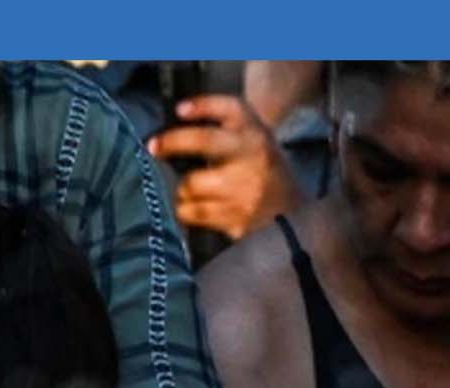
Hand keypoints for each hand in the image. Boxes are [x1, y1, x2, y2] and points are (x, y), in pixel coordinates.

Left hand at [147, 95, 302, 239]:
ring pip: (190, 184)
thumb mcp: (255, 138)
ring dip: (182, 187)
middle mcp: (253, 159)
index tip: (180, 110)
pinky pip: (192, 213)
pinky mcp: (236, 221)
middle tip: (155, 147)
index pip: (231, 109)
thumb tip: (179, 113)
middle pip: (203, 141)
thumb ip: (224, 123)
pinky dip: (187, 210)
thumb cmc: (262, 170)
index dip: (202, 105)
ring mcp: (245, 193)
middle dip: (172, 143)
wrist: (293, 215)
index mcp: (257, 136)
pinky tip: (196, 208)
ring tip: (190, 188)